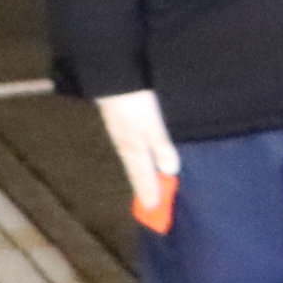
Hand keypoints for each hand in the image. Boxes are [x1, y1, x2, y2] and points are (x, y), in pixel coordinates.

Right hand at [93, 88, 179, 230]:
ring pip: (133, 156)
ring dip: (141, 170)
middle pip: (135, 167)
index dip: (147, 190)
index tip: (152, 209)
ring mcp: (122, 128)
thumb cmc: (132, 101)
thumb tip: (170, 171)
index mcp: (131, 146)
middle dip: (143, 184)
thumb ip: (160, 146)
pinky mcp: (124, 117)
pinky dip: (139, 153)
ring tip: (147, 184)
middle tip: (149, 204)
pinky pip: (132, 142)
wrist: (113, 73)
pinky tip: (143, 152)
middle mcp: (125, 141)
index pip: (141, 174)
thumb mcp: (150, 124)